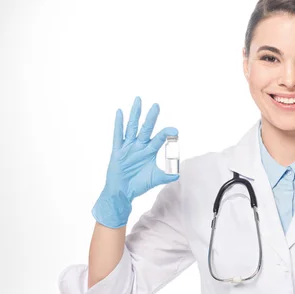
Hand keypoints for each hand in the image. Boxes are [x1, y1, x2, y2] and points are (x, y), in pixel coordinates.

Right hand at [91, 96, 178, 227]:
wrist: (122, 192)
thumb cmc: (138, 184)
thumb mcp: (155, 179)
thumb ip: (166, 175)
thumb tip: (177, 175)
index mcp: (149, 151)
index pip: (159, 139)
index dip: (166, 134)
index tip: (175, 131)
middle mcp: (139, 146)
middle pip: (146, 128)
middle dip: (151, 117)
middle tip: (156, 105)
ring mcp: (128, 147)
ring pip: (132, 127)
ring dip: (135, 114)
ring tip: (138, 101)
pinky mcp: (117, 151)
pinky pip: (118, 135)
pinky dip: (118, 124)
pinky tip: (120, 112)